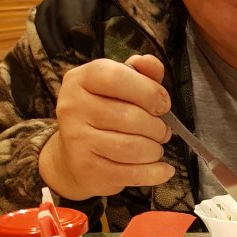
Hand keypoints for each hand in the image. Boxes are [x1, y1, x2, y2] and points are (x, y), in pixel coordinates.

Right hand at [39, 54, 175, 199]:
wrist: (73, 158)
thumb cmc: (104, 116)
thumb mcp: (119, 88)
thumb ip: (141, 73)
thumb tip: (151, 63)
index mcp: (81, 79)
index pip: (117, 78)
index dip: (149, 91)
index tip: (164, 105)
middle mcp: (73, 107)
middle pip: (131, 117)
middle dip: (158, 127)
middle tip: (162, 132)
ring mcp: (77, 140)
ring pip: (134, 147)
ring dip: (155, 150)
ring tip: (156, 148)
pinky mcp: (88, 169)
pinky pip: (132, 173)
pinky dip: (155, 173)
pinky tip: (163, 169)